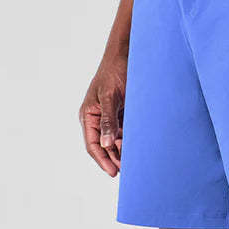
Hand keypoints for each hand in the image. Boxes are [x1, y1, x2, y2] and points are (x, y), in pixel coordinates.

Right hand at [79, 55, 126, 176]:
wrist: (126, 55)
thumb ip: (108, 121)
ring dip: (124, 152)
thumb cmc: (114, 72)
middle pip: (105, 146)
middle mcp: (97, 119)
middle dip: (115, 159)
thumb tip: (107, 144)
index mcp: (88, 115)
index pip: (93, 145)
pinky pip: (125, 133)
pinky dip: (131, 141)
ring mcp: (110, 118)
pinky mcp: (122, 114)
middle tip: (129, 171)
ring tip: (135, 162)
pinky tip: (140, 148)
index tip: (113, 173)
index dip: (102, 160)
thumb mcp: (110, 96)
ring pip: (116, 141)